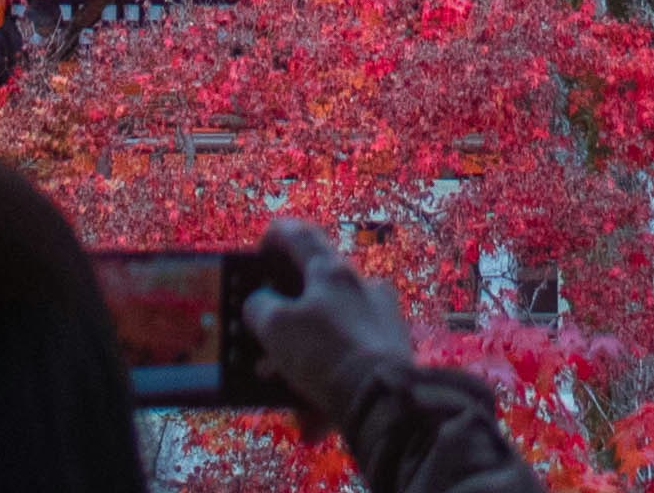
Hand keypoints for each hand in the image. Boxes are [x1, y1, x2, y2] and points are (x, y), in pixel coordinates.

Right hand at [241, 218, 411, 432]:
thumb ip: (260, 307)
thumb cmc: (325, 352)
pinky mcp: (393, 353)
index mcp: (333, 270)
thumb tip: (260, 305)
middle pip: (316, 289)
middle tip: (265, 336)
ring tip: (284, 389)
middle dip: (286, 316)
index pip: (300, 235)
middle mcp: (362, 287)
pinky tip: (312, 418)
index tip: (260, 252)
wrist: (384, 400)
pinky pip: (350, 362)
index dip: (275, 237)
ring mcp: (382, 319)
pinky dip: (328, 383)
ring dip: (304, 356)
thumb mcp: (276, 327)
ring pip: (332, 331)